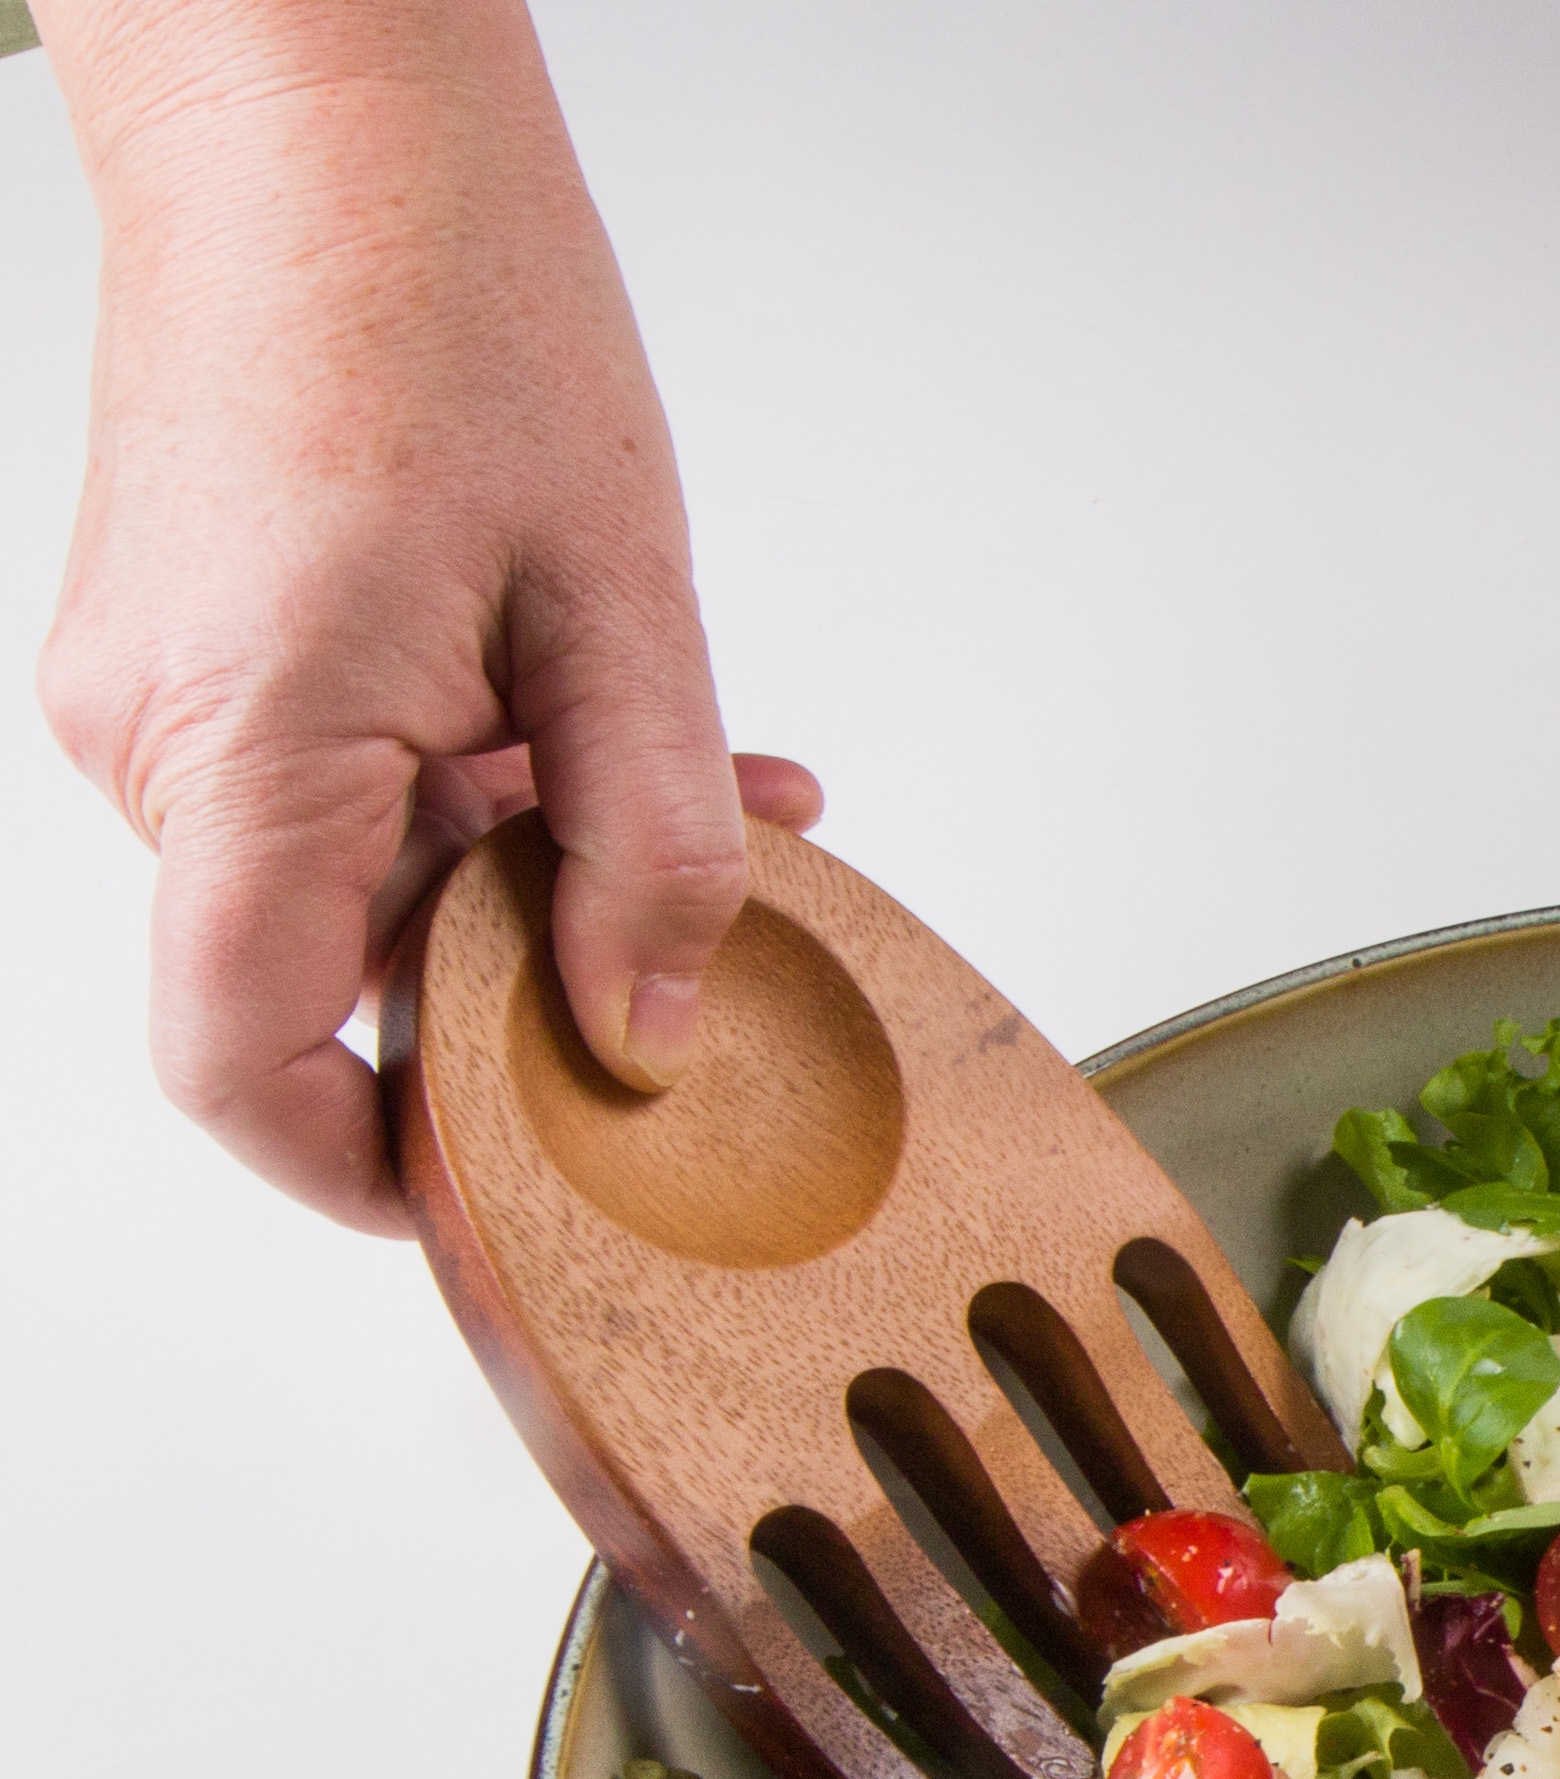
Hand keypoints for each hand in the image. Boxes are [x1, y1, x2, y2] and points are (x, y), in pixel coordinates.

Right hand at [30, 1, 820, 1235]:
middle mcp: (155, 745)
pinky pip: (337, 797)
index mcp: (245, 745)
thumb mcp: (621, 608)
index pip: (250, 1068)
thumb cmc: (446, 295)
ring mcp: (156, 701)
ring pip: (354, 887)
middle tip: (707, 936)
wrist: (317, 102)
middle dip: (532, 988)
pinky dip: (477, 796)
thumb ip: (648, 850)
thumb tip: (648, 1034)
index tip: (524, 1192)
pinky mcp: (190, 660)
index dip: (383, 1173)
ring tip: (701, 791)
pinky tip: (602, 736)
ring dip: (532, 875)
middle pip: (332, 985)